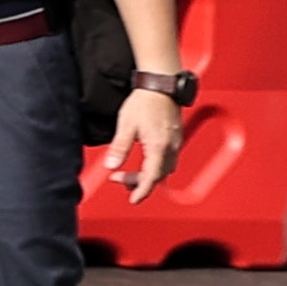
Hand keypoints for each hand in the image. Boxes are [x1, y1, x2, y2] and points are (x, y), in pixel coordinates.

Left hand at [111, 83, 185, 201]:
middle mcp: (171, 147)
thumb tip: (111, 166)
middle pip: (158, 175)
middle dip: (140, 182)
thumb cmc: (144, 102)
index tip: (133, 199)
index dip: (142, 191)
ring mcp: (175, 142)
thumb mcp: (126, 125)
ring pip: (165, 169)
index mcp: (159, 147)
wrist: (161, 85)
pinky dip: (155, 166)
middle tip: (119, 180)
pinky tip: (144, 162)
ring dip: (148, 175)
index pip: (151, 177)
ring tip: (129, 175)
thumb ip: (119, 147)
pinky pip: (168, 160)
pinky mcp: (175, 137)